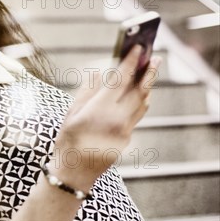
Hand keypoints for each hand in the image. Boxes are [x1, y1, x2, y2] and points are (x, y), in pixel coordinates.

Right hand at [52, 45, 161, 186]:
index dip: (129, 62)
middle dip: (147, 72)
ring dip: (147, 85)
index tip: (136, 48)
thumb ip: (88, 91)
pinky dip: (141, 100)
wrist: (75, 171)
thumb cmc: (67, 140)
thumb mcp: (72, 112)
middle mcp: (117, 119)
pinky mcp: (128, 137)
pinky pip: (138, 114)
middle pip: (139, 90)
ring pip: (143, 102)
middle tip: (154, 56)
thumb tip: (99, 73)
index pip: (120, 80)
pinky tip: (139, 92)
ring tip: (149, 71)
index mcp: (100, 109)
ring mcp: (125, 130)